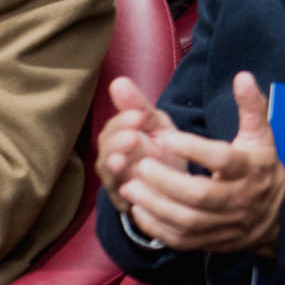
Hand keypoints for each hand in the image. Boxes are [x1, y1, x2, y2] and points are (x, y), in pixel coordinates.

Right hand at [96, 77, 185, 215]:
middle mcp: (112, 158)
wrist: (178, 184)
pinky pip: (122, 199)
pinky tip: (131, 188)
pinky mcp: (124, 202)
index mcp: (120, 135)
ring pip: (111, 175)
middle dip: (118, 143)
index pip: (114, 127)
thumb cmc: (164, 147)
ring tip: (123, 160)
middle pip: (107, 151)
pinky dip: (125, 194)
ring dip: (116, 168)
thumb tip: (118, 81)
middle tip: (132, 137)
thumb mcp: (156, 123)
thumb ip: (137, 105)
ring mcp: (117, 181)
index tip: (139, 115)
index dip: (124, 121)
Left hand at [119, 72, 284, 256]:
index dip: (193, 149)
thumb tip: (241, 76)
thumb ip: (250, 107)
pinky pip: (181, 240)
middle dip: (167, 181)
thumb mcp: (260, 136)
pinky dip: (157, 227)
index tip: (165, 136)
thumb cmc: (259, 167)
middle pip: (201, 195)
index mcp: (251, 169)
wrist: (274, 216)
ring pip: (187, 220)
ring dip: (155, 204)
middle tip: (140, 164)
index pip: (223, 160)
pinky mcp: (211, 242)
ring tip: (129, 186)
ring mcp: (225, 224)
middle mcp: (240, 199)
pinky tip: (138, 209)